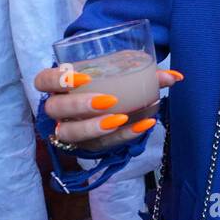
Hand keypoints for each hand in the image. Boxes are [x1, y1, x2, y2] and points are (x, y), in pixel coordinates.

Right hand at [35, 65, 183, 151]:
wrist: (107, 109)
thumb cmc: (109, 84)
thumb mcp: (122, 74)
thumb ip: (146, 73)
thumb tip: (176, 77)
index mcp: (59, 84)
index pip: (43, 80)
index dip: (56, 79)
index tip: (81, 78)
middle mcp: (57, 109)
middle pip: (55, 109)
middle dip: (79, 105)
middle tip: (108, 100)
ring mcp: (67, 129)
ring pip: (69, 133)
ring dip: (94, 127)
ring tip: (120, 119)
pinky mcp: (84, 146)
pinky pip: (98, 145)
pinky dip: (122, 136)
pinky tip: (143, 126)